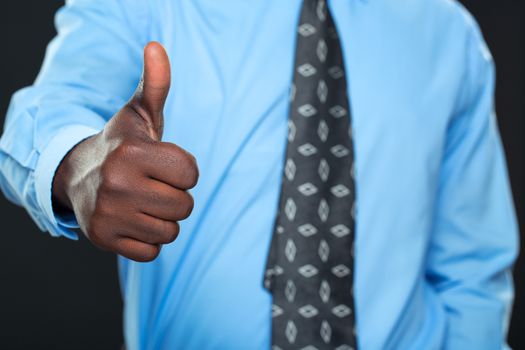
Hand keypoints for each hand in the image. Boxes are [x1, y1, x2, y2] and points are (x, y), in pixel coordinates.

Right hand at [52, 42, 197, 261]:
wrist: (77, 174)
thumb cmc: (120, 144)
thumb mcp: (139, 114)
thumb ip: (155, 84)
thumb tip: (157, 46)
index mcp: (133, 152)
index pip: (192, 174)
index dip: (183, 170)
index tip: (163, 165)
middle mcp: (118, 184)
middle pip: (184, 206)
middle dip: (174, 196)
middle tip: (151, 185)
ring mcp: (109, 214)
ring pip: (170, 231)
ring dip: (162, 219)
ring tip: (141, 202)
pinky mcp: (104, 240)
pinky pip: (152, 252)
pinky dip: (147, 240)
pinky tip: (132, 220)